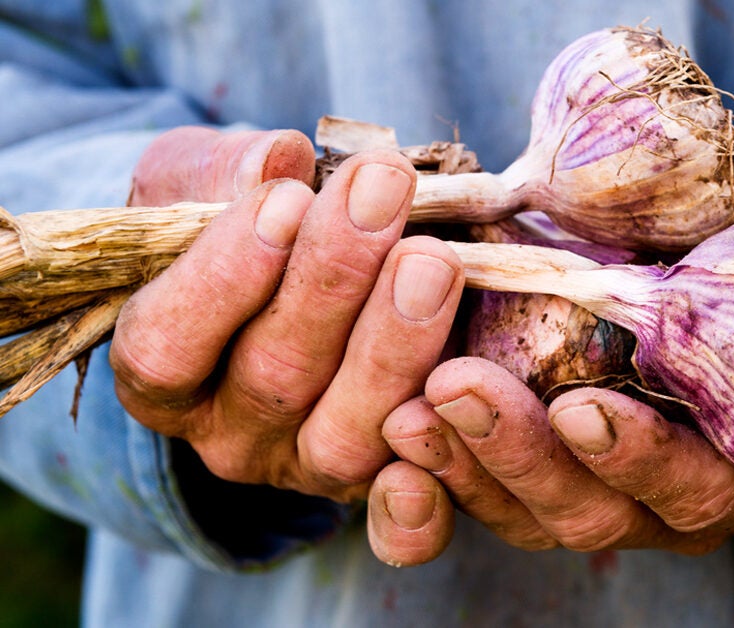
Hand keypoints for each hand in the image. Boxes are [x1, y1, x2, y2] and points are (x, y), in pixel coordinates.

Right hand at [109, 127, 464, 501]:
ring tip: (433, 257)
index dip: (224, 279)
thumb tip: (275, 161)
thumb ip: (226, 173)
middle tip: (383, 190)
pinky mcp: (386, 479)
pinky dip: (441, 442)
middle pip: (274, 378)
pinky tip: (468, 380)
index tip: (286, 200)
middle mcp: (230, 436)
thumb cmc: (241, 222)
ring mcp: (310, 464)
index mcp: (163, 376)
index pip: (168, 349)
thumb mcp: (207, 184)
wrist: (306, 271)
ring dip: (397, 340)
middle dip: (334, 278)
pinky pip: (410, 487)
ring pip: (348, 431)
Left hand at [363, 258, 733, 565]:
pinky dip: (436, 467)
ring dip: (463, 463)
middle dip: (523, 459)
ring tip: (406, 401)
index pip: (700, 489)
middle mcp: (681, 502)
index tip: (585, 409)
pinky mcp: (550, 461)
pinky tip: (392, 419)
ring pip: (528, 509)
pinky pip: (485, 489)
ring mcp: (609, 488)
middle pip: (593, 512)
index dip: (642, 462)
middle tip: (458, 388)